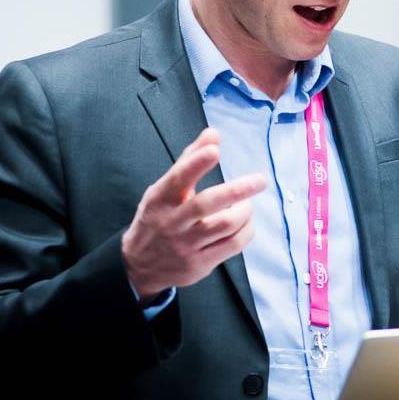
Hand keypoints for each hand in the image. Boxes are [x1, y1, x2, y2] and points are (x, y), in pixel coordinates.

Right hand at [122, 128, 266, 299]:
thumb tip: (213, 133)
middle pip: (206, 204)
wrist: (139, 266)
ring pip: (224, 225)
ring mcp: (185, 245)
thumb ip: (189, 161)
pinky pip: (232, 245)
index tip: (214, 150)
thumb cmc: (158, 218)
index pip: (178, 179)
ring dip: (244, 211)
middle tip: (259, 180)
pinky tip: (246, 222)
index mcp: (160, 199)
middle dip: (236, 190)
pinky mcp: (199, 264)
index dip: (196, 163)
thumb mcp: (163, 190)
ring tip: (247, 203)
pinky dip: (246, 230)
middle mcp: (171, 222)